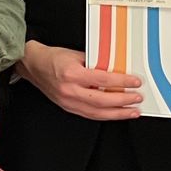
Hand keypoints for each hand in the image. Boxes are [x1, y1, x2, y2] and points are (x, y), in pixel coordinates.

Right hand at [19, 40, 142, 120]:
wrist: (34, 65)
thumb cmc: (54, 58)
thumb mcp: (77, 54)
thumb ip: (96, 63)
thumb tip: (116, 69)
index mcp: (72, 74)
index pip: (103, 80)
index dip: (122, 82)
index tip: (135, 82)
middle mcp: (70, 90)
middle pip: (102, 101)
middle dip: (123, 101)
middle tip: (137, 99)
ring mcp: (68, 101)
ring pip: (97, 113)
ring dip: (117, 114)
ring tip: (131, 112)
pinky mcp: (68, 107)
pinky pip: (90, 115)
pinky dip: (105, 115)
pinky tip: (115, 114)